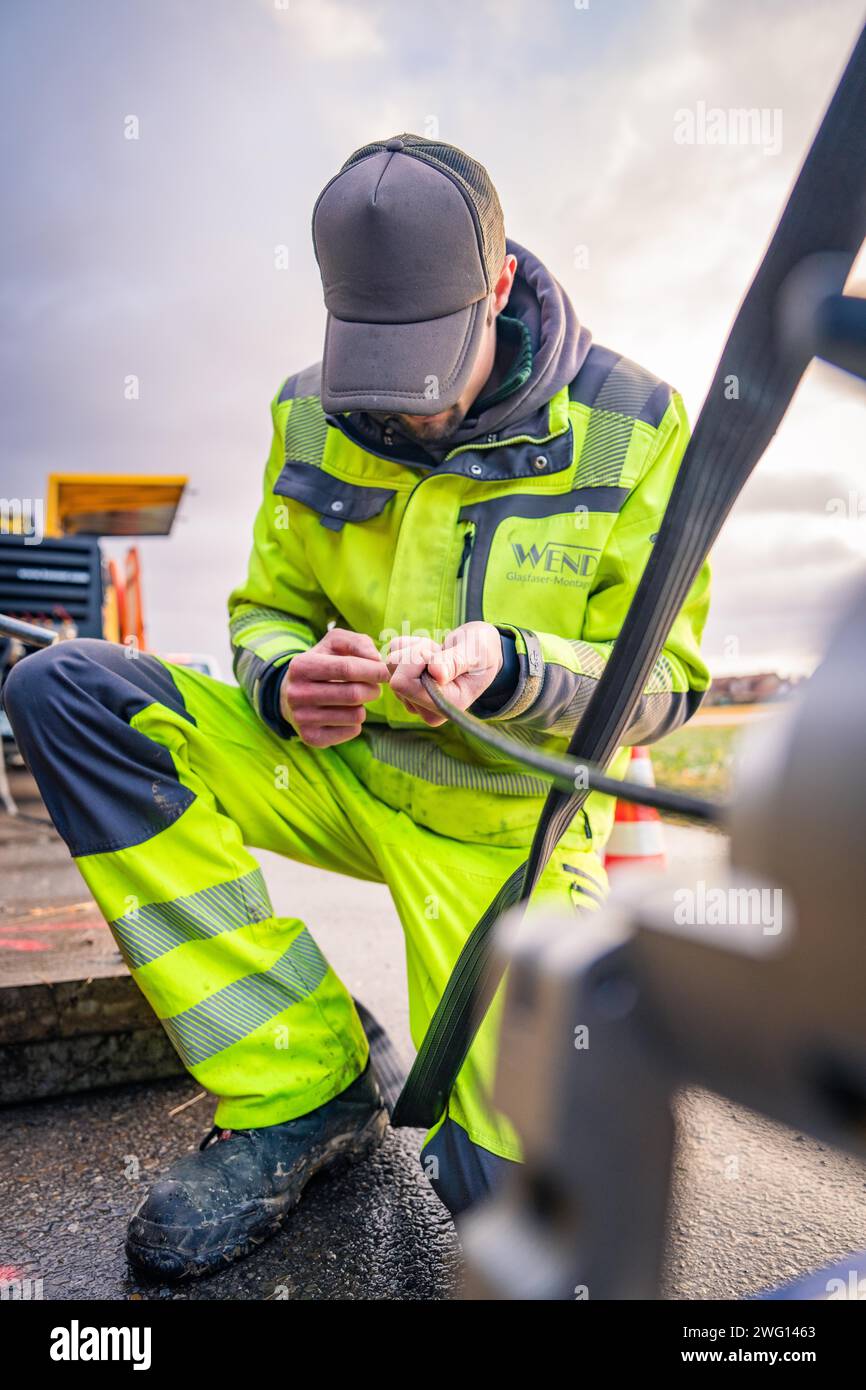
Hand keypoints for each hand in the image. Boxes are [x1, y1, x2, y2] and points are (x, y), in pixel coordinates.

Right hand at [280, 628, 389, 746]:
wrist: (295, 694)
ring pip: (356, 715)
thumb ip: (358, 643)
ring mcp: (301, 718)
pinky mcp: (311, 737)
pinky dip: (356, 721)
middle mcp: (296, 693)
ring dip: (364, 705)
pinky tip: (344, 713)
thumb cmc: (323, 663)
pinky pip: (352, 731)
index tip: (387, 671)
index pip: (347, 668)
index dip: (374, 670)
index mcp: (301, 666)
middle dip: (373, 689)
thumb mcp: (335, 643)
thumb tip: (376, 660)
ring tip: (355, 698)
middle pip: (354, 694)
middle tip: (374, 686)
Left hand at [385, 621, 502, 726]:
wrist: (481, 650)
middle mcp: (426, 709)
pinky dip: (409, 647)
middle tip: (440, 652)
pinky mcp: (405, 686)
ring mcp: (413, 699)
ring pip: (391, 665)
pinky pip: (391, 657)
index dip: (416, 660)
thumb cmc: (482, 651)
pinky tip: (429, 653)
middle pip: (395, 675)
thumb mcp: (476, 653)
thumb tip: (436, 674)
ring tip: (438, 653)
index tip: (438, 652)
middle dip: (416, 653)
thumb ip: (456, 662)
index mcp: (445, 705)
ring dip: (414, 650)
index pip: (404, 684)